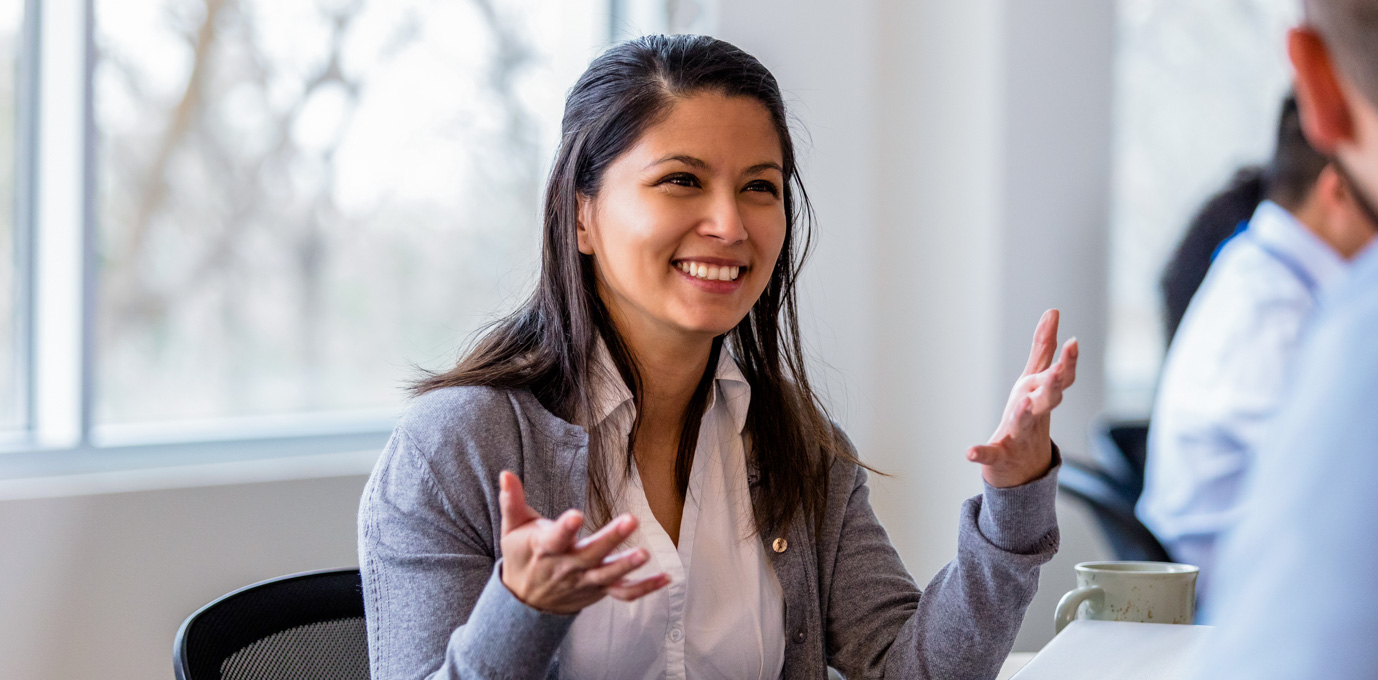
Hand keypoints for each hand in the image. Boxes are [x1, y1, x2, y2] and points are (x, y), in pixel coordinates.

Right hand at [498, 471, 669, 613]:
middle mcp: (567, 567)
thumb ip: (512, 500)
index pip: (555, 539)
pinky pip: (623, 594)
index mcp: (545, 548)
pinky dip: (645, 588)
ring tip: (645, 554)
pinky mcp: (597, 591)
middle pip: (590, 555)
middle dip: (610, 539)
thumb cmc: (521, 555)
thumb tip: (506, 473)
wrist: (523, 600)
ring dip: (627, 566)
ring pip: (608, 576)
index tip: (576, 516)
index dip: (565, 528)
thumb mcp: (512, 527)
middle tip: (631, 521)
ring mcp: (584, 582)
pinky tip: (666, 578)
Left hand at [968, 309, 1078, 487]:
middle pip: (1048, 399)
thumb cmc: (1029, 415)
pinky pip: (991, 454)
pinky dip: (981, 453)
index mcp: (1041, 395)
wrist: (1024, 469)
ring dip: (1024, 413)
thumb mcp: (1035, 380)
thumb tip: (1053, 311)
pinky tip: (970, 452)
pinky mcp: (999, 455)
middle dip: (1054, 385)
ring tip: (1022, 402)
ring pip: (1023, 422)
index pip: (1060, 377)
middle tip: (1060, 371)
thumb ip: (1044, 348)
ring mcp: (1018, 435)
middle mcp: (1034, 414)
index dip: (1068, 361)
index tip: (1073, 342)